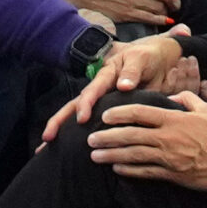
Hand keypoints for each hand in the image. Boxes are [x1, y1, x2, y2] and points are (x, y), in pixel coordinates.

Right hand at [35, 0, 180, 23]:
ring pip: (158, 12)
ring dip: (164, 14)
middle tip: (173, 7)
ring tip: (165, 14)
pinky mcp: (126, 16)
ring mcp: (132, 4)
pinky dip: (157, 21)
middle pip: (165, 0)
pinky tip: (160, 21)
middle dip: (172, 5)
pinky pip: (147, 20)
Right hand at [43, 30, 187, 139]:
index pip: (92, 90)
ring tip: (47, 147)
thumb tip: (123, 86)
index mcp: (107, 74)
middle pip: (75, 104)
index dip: (86, 104)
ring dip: (63, 129)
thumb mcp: (142, 58)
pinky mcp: (110, 109)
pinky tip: (71, 149)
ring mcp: (102, 99)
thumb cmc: (148, 58)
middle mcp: (100, 88)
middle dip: (60, 120)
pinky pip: (93, 121)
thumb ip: (133, 71)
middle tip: (48, 137)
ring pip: (77, 113)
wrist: (160, 59)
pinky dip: (80, 134)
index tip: (81, 119)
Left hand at [88, 90, 206, 186]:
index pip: (140, 113)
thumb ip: (186, 99)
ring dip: (112, 155)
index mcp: (174, 119)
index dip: (120, 113)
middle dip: (107, 137)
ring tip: (95, 155)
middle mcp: (167, 137)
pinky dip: (129, 171)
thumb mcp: (206, 109)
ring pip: (133, 155)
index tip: (105, 115)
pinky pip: (145, 172)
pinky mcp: (172, 174)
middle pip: (130, 135)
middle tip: (90, 139)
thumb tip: (171, 97)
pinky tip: (117, 169)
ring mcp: (168, 157)